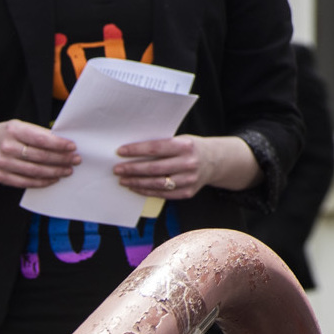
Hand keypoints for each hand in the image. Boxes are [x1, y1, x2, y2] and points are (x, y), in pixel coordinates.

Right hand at [0, 120, 78, 192]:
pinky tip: (53, 179)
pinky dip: (41, 182)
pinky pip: (24, 182)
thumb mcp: (20, 127)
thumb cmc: (7, 135)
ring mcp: (2, 163)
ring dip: (54, 172)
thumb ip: (39, 133)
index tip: (73, 147)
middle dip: (61, 159)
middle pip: (39, 156)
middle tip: (76, 160)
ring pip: (34, 171)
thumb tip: (64, 143)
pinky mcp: (1, 177)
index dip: (58, 144)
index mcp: (14, 130)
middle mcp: (6, 147)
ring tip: (68, 170)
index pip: (40, 138)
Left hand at [113, 134, 255, 201]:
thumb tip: (133, 152)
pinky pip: (162, 194)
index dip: (137, 150)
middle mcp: (189, 163)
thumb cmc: (192, 148)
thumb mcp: (181, 140)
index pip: (156, 148)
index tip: (120, 151)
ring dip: (136, 182)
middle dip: (132, 169)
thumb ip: (162, 145)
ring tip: (123, 180)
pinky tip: (135, 187)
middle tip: (117, 169)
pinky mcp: (187, 192)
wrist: (216, 161)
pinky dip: (146, 191)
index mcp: (186, 145)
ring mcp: (189, 179)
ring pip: (156, 183)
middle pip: (154, 168)